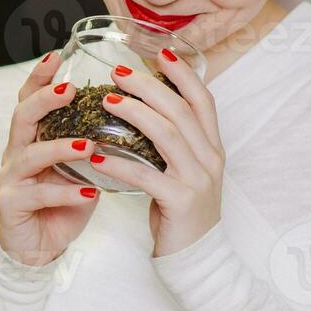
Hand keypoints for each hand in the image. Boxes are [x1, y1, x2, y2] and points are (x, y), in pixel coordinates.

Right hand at [0, 51, 103, 266]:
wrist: (39, 249)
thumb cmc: (61, 204)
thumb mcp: (80, 168)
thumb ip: (92, 142)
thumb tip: (134, 115)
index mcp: (32, 139)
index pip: (30, 99)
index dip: (40, 77)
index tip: (56, 55)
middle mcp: (16, 153)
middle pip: (22, 117)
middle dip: (45, 100)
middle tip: (71, 91)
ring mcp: (10, 180)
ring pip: (28, 155)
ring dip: (59, 148)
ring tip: (87, 146)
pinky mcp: (12, 206)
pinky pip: (37, 195)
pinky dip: (64, 192)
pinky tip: (88, 193)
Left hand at [91, 47, 222, 257]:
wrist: (197, 258)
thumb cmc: (181, 211)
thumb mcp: (184, 170)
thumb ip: (173, 142)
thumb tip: (146, 108)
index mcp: (212, 147)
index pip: (203, 100)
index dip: (184, 74)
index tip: (160, 52)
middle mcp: (210, 158)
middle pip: (180, 110)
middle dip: (149, 86)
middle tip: (118, 71)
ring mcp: (198, 179)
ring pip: (167, 135)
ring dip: (135, 114)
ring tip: (106, 101)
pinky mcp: (181, 202)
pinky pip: (146, 176)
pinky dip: (121, 164)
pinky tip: (98, 156)